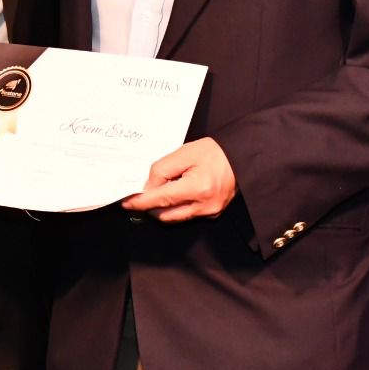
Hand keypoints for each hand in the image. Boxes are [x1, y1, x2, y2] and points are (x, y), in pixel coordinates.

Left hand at [122, 137, 236, 221]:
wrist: (241, 157)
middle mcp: (204, 205)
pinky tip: (176, 193)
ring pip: (175, 217)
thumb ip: (162, 170)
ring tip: (160, 190)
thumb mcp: (184, 154)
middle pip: (166, 214)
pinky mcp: (213, 214)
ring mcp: (210, 212)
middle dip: (150, 206)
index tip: (127, 203)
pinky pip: (187, 215)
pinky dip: (177, 207)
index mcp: (198, 188)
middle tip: (140, 194)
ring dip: (163, 207)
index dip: (141, 202)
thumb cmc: (214, 152)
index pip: (161, 199)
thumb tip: (147, 187)